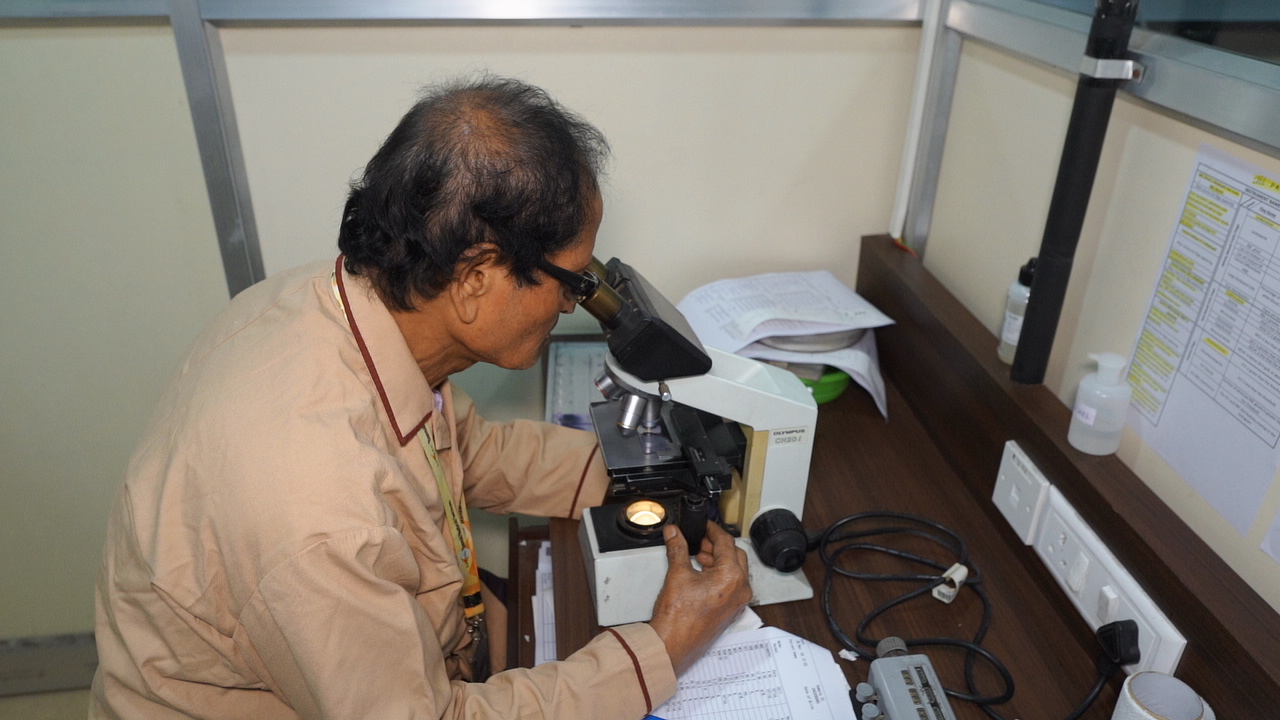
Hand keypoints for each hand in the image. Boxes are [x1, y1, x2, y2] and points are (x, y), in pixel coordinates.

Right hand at [648, 521, 752, 674]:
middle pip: (735, 556)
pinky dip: (719, 575)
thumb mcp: (677, 574)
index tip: (704, 525)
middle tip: (700, 540)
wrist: (671, 645)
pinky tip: (701, 574)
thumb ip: (678, 548)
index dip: (712, 530)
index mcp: (732, 577)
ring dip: (718, 560)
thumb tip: (675, 533)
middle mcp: (740, 590)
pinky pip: (732, 585)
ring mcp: (737, 603)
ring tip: (698, 556)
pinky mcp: (730, 611)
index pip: (726, 543)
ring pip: (735, 571)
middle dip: (717, 546)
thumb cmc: (677, 618)